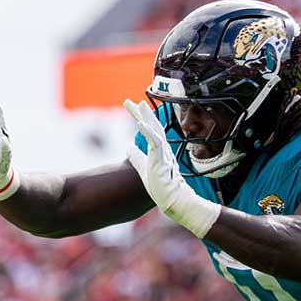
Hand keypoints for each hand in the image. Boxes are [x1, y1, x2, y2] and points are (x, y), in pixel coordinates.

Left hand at [122, 99, 219, 237]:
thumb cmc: (161, 186)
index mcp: (158, 150)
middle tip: (127, 101)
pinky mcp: (162, 159)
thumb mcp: (143, 168)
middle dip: (140, 112)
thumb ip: (137, 157)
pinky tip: (141, 122)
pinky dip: (148, 131)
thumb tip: (128, 148)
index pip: (149, 129)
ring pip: (154, 130)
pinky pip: (155, 142)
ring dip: (145, 117)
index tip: (132, 106)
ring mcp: (163, 153)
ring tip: (138, 104)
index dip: (141, 117)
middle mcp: (162, 148)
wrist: (173, 199)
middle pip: (151, 125)